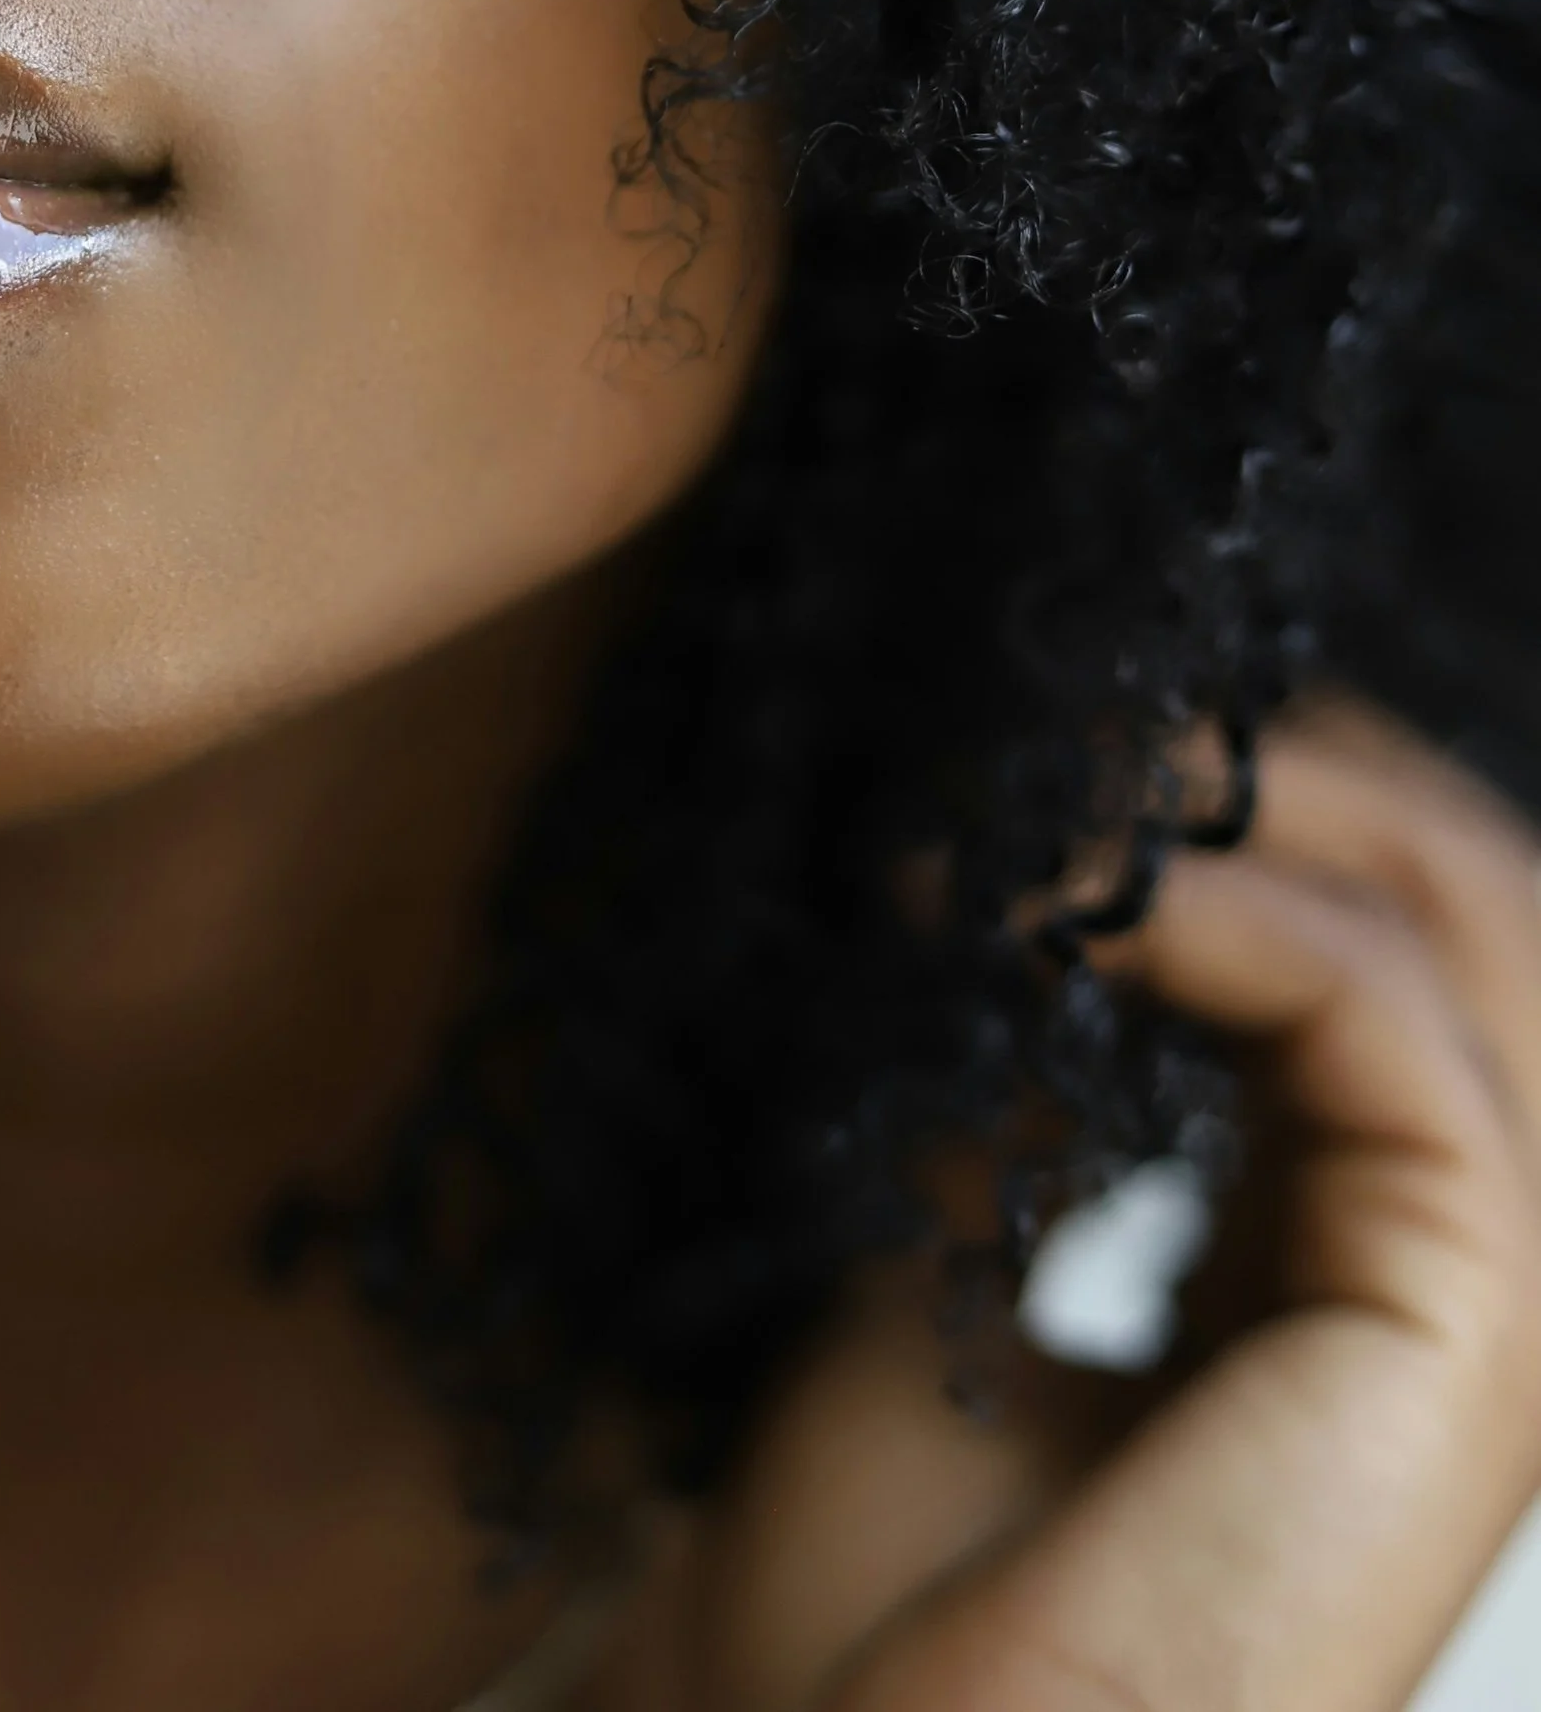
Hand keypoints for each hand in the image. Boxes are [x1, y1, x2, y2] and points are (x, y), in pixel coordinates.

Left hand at [779, 703, 1540, 1711]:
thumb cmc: (865, 1636)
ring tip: (1047, 791)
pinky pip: (1399, 1028)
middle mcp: (1443, 1296)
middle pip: (1476, 911)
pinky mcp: (1471, 1348)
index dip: (1233, 823)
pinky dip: (1226, 912)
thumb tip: (1021, 906)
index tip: (1024, 767)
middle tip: (1058, 723)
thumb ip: (1010, 1108)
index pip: (1374, 956)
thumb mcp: (928, 1284)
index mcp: (1330, 1288)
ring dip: (1259, 810)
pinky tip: (1045, 903)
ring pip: (1484, 931)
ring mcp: (1484, 1332)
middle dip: (1284, 773)